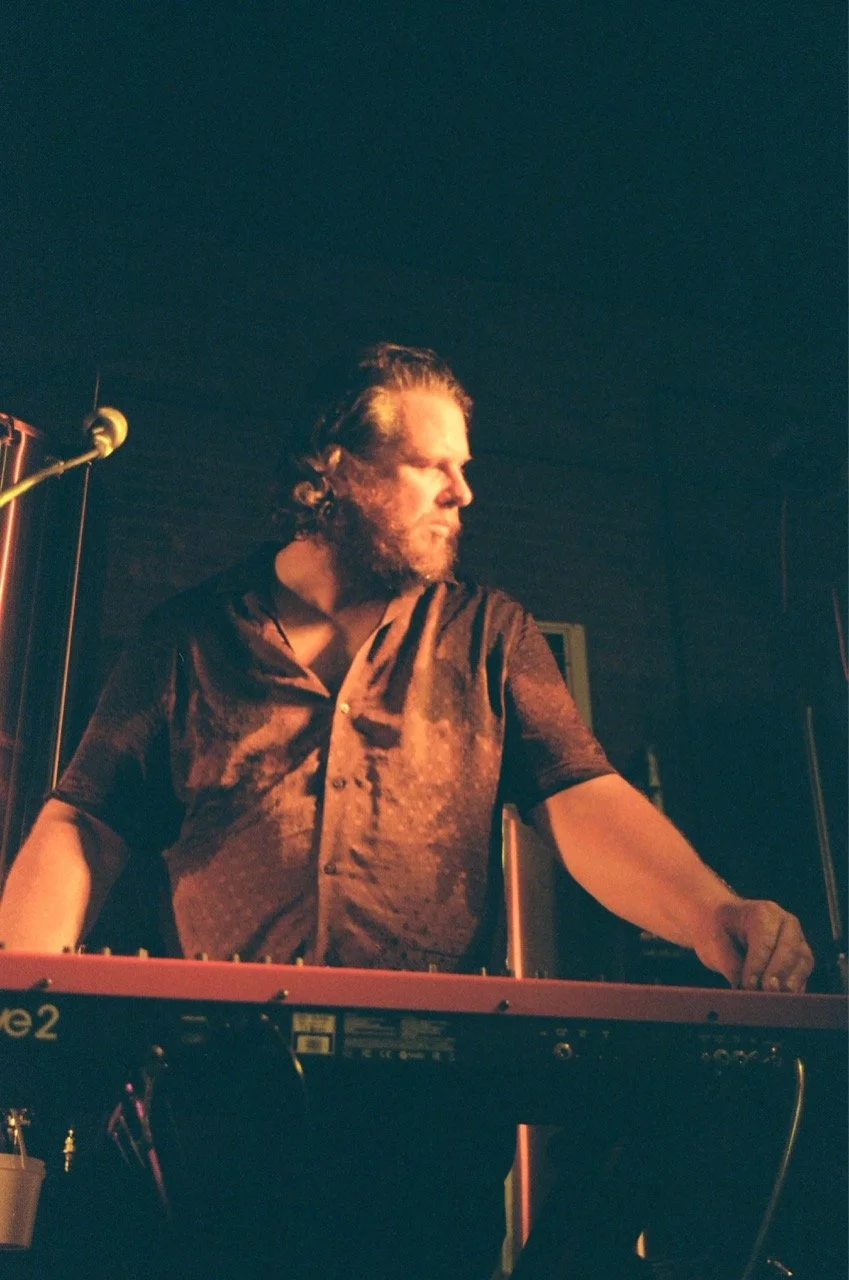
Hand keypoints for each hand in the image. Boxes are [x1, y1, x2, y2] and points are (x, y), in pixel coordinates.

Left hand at [699, 899, 814, 991]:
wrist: (724, 924)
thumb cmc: (718, 930)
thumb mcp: (714, 941)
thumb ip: (730, 964)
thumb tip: (745, 989)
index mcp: (763, 912)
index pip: (764, 941)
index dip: (758, 964)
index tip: (748, 984)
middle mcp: (786, 923)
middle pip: (790, 949)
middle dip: (778, 973)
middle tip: (766, 991)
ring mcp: (797, 940)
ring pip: (803, 961)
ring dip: (792, 982)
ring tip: (777, 999)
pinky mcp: (801, 959)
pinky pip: (804, 974)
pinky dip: (795, 987)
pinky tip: (783, 1001)